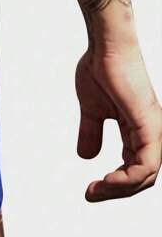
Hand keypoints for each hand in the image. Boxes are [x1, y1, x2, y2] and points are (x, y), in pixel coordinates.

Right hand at [76, 41, 161, 200]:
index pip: (134, 169)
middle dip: (116, 191)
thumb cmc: (102, 68)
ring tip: (97, 189)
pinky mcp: (150, 126)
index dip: (114, 184)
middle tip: (92, 194)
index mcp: (139, 131)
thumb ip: (92, 132)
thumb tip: (86, 156)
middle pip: (142, 178)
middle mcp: (152, 134)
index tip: (90, 189)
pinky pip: (146, 165)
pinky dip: (127, 179)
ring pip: (146, 176)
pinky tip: (109, 180)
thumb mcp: (92, 109)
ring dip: (120, 188)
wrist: (106, 46)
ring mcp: (154, 131)